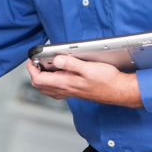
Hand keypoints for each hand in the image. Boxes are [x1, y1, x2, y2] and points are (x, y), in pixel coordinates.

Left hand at [26, 57, 142, 107]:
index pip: (38, 79)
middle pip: (39, 85)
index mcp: (65, 83)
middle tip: (36, 61)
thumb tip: (55, 60)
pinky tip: (58, 74)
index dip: (31, 68)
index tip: (31, 59)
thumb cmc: (107, 81)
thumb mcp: (88, 68)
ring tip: (44, 66)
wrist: (119, 91)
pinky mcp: (75, 92)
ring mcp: (69, 92)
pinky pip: (56, 89)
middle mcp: (65, 90)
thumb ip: (70, 64)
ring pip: (47, 88)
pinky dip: (51, 82)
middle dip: (34, 73)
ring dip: (42, 77)